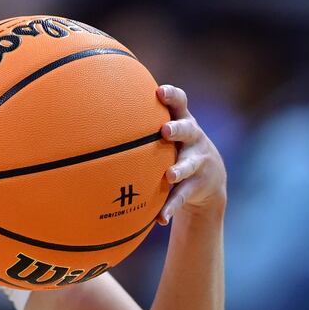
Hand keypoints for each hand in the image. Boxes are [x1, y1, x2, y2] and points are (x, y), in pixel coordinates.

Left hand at [155, 84, 226, 225]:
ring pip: (189, 165)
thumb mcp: (169, 133)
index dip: (172, 95)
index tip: (159, 91)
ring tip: (168, 176)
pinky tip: (160, 218)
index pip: (181, 103)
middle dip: (178, 129)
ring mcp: (199, 162)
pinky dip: (171, 207)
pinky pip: (183, 197)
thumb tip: (99, 102)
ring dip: (179, 170)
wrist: (209, 181)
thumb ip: (144, 120)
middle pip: (189, 130)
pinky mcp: (198, 186)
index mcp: (184, 122)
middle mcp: (194, 139)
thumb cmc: (177, 149)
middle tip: (165, 131)